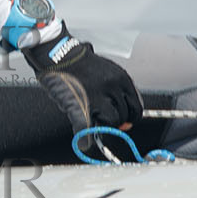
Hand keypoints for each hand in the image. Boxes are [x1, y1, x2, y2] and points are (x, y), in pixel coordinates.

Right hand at [21, 30, 143, 133]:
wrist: (59, 54)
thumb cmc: (82, 64)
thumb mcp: (108, 71)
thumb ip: (119, 91)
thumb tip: (126, 116)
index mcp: (122, 79)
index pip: (137, 106)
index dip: (131, 116)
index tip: (126, 120)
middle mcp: (113, 88)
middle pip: (124, 116)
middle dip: (117, 121)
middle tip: (106, 119)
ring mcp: (96, 97)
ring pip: (111, 122)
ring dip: (104, 125)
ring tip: (93, 118)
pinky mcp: (78, 106)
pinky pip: (86, 129)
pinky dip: (85, 139)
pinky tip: (84, 142)